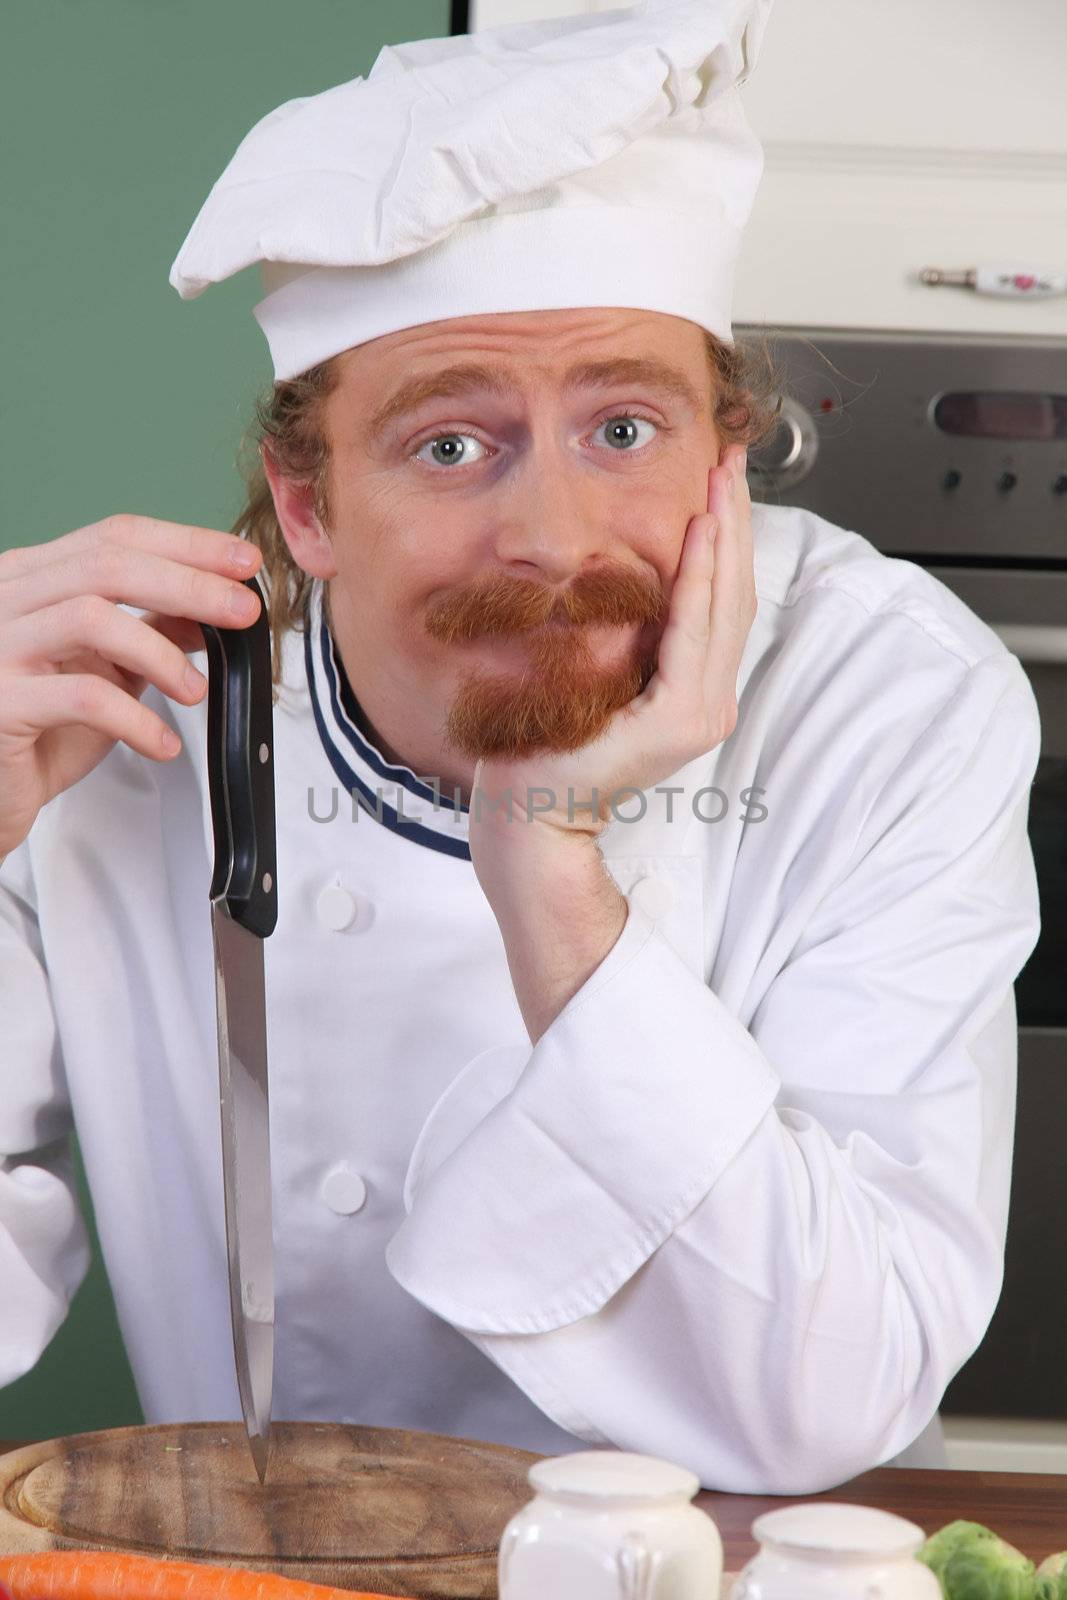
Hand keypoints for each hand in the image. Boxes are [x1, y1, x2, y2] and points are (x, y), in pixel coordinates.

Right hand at [0, 513, 262, 857]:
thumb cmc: (35, 733)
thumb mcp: (105, 672)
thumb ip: (149, 632)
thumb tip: (214, 606)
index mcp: (30, 579)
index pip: (113, 538)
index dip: (185, 545)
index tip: (243, 562)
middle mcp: (3, 599)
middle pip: (108, 566)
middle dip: (189, 584)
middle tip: (244, 612)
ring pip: (90, 617)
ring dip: (161, 653)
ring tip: (195, 691)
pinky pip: (81, 696)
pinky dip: (136, 719)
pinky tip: (162, 744)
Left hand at [469, 444, 756, 845]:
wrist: (532, 806)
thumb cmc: (555, 742)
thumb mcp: (607, 674)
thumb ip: (640, 638)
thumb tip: (647, 576)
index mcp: (698, 695)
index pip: (725, 604)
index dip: (731, 540)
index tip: (725, 482)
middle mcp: (711, 706)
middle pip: (736, 597)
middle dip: (737, 522)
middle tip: (732, 461)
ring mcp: (700, 716)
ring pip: (724, 609)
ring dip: (725, 539)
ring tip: (722, 483)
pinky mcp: (677, 721)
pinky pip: (692, 636)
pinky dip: (699, 583)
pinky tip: (700, 536)